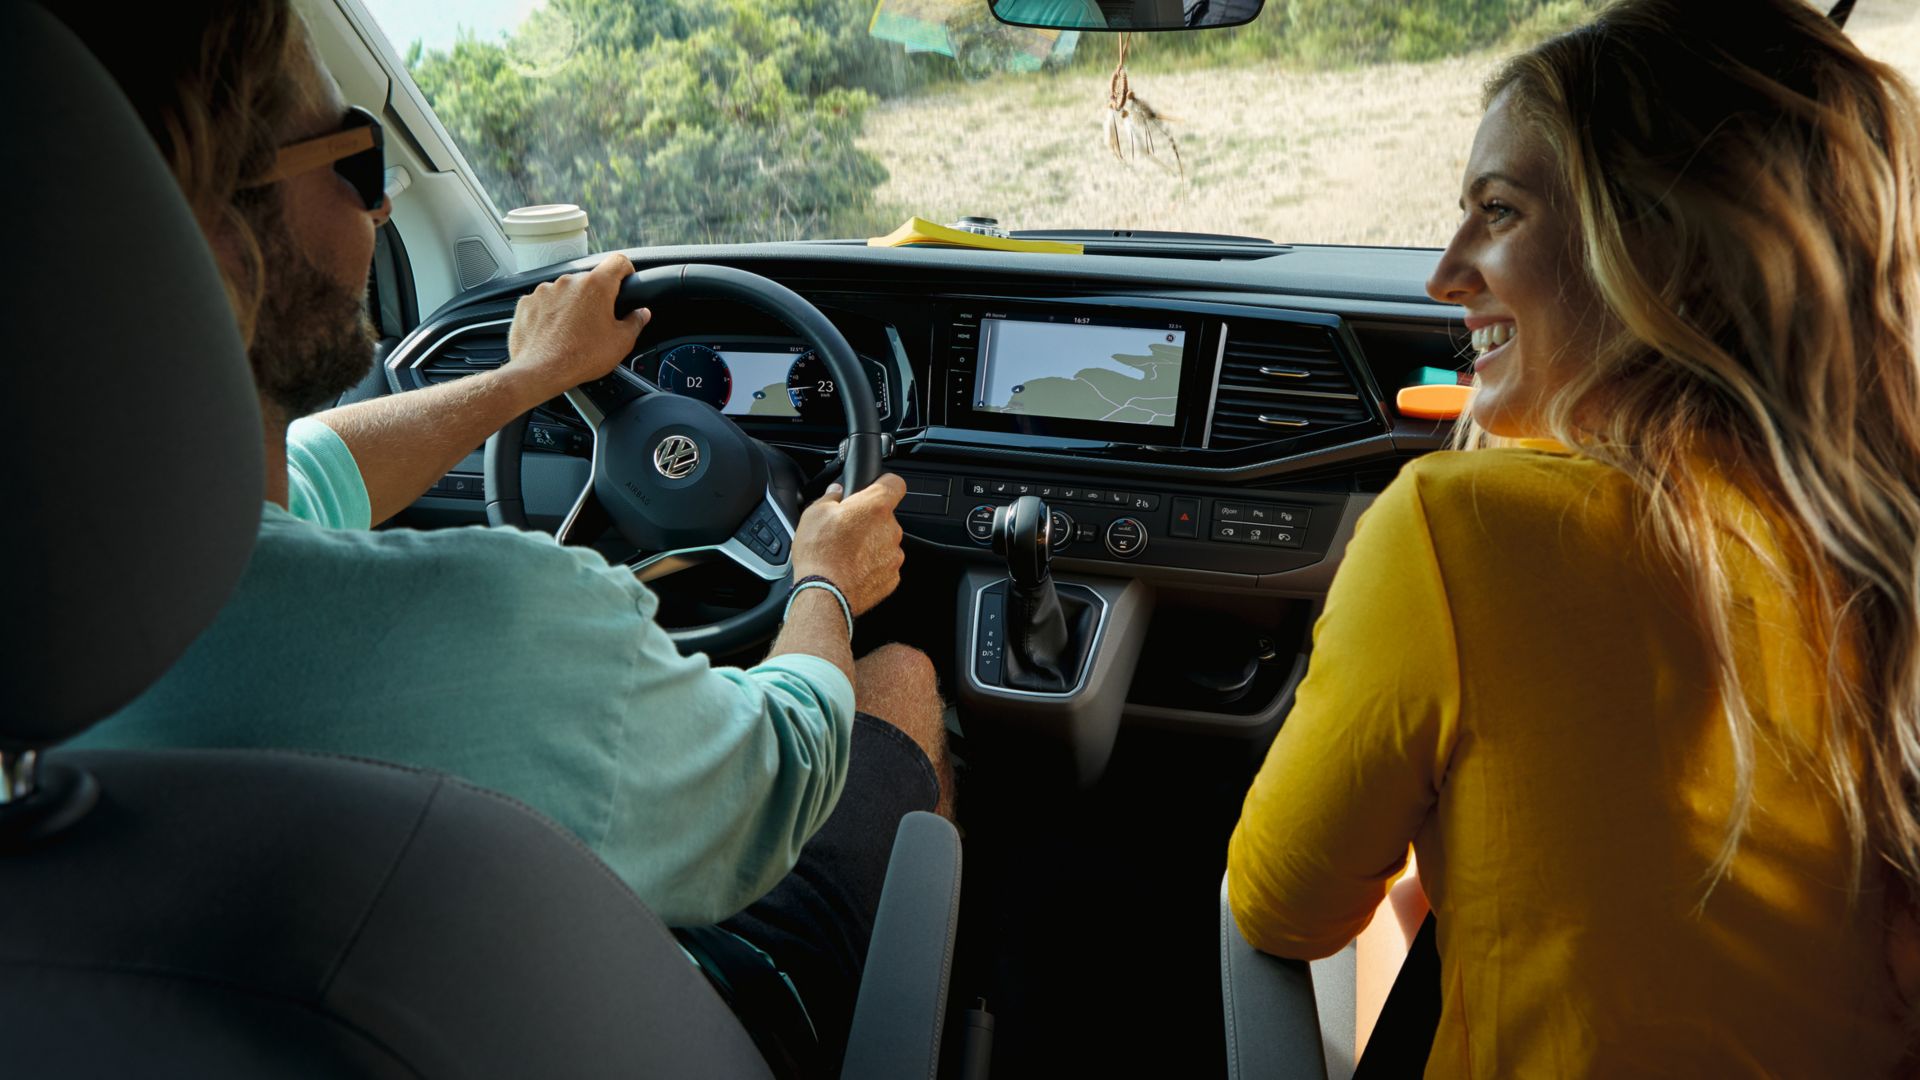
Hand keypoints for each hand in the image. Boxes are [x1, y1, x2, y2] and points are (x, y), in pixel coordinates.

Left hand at [504, 253, 648, 402]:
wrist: (541, 371)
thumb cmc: (581, 357)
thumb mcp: (621, 342)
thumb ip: (635, 322)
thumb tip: (641, 314)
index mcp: (597, 286)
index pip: (618, 261)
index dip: (625, 270)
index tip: (625, 281)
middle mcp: (569, 281)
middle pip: (589, 280)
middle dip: (595, 297)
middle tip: (597, 322)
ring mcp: (545, 290)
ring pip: (565, 292)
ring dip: (571, 305)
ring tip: (572, 332)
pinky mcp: (528, 302)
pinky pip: (544, 302)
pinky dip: (550, 313)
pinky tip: (554, 333)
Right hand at [791, 473, 907, 615]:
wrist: (826, 594)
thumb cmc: (820, 553)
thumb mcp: (814, 514)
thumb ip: (830, 497)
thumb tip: (836, 492)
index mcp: (875, 507)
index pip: (895, 483)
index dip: (884, 484)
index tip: (873, 489)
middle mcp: (891, 529)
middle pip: (885, 517)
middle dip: (869, 520)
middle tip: (846, 529)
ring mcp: (894, 555)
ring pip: (885, 542)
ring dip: (871, 544)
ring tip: (846, 553)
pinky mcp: (892, 577)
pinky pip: (884, 565)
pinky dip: (871, 566)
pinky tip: (852, 569)